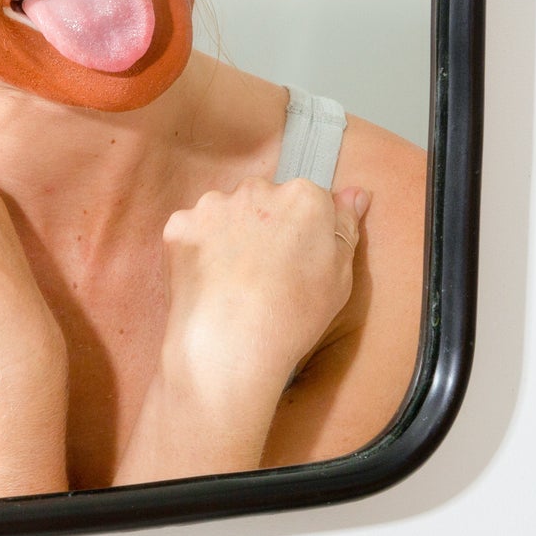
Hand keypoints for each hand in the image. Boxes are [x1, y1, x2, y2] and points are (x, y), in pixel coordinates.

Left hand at [113, 177, 366, 484]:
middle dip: (265, 226)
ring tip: (233, 281)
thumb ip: (345, 227)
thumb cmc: (293, 316)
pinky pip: (192, 231)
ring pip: (227, 212)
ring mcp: (215, 205)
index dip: (303, 234)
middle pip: (265, 201)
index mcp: (304, 198)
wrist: (231, 346)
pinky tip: (208, 282)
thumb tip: (355, 194)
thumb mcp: (340, 278)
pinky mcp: (181, 226)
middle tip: (265, 273)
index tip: (297, 262)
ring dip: (230, 234)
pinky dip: (197, 251)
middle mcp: (259, 189)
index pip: (309, 201)